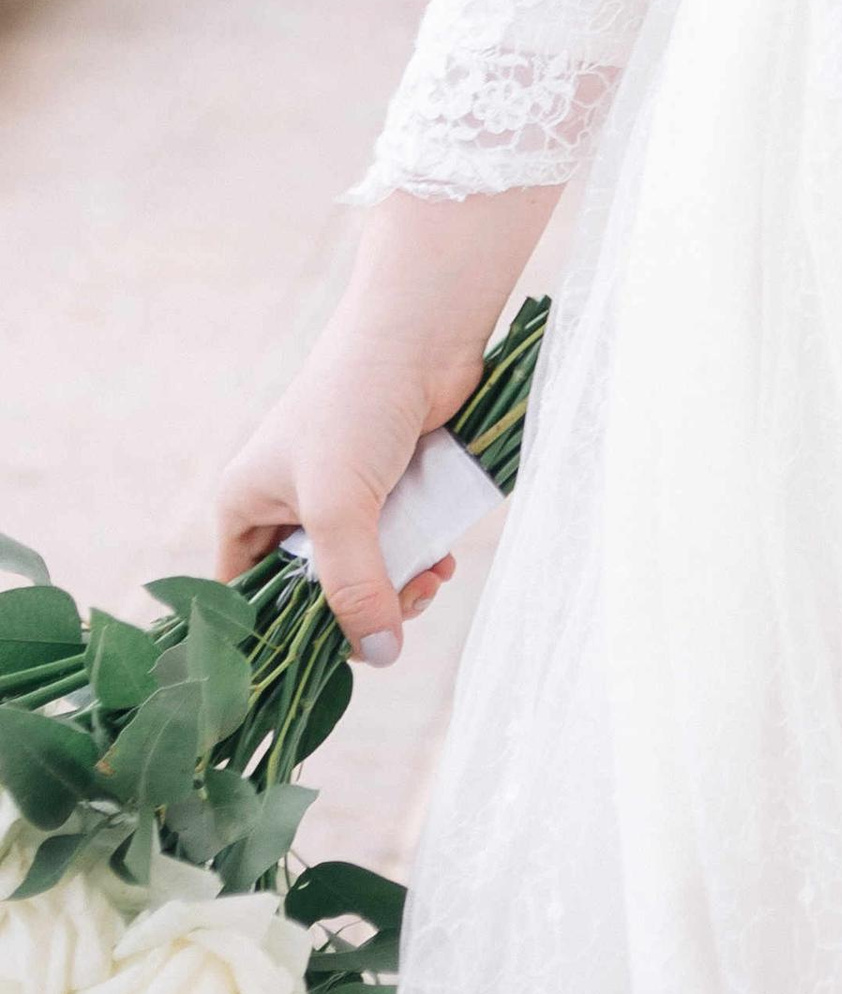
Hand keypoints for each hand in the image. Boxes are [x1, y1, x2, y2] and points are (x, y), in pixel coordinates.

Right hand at [211, 185, 557, 668]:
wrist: (424, 329)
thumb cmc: (359, 403)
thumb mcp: (342, 505)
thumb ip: (355, 585)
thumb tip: (380, 654)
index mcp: (247, 507)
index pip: (245, 600)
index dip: (277, 637)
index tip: (322, 664)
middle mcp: (288, 505)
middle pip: (314, 595)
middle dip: (358, 611)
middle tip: (399, 610)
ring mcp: (343, 496)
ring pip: (364, 574)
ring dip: (400, 587)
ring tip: (432, 577)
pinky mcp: (390, 486)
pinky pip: (399, 546)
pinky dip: (420, 559)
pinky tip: (444, 559)